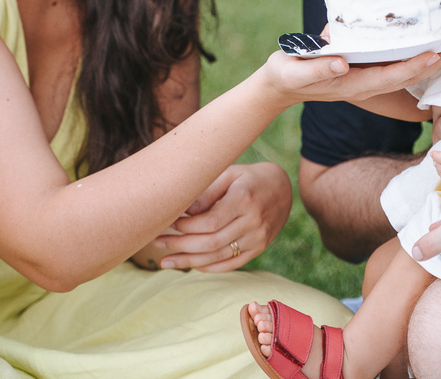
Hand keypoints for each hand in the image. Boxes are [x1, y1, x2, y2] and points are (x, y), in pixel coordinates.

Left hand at [146, 163, 292, 271]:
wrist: (282, 187)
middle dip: (180, 246)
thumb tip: (183, 212)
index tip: (167, 223)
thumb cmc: (247, 177)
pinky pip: (231, 264)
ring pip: (218, 257)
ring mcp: (258, 238)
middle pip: (211, 242)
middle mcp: (254, 221)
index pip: (210, 222)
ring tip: (166, 261)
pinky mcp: (259, 248)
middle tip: (158, 243)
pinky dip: (208, 267)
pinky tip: (190, 265)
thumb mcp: (229, 173)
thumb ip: (206, 192)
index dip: (186, 227)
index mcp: (244, 199)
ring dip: (189, 262)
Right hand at [260, 46, 440, 107]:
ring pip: (406, 72)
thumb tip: (342, 64)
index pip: (391, 76)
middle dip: (435, 64)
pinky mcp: (365, 71)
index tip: (435, 53)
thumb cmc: (287, 75)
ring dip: (432, 62)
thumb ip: (318, 68)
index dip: (415, 66)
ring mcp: (367, 79)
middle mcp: (366, 84)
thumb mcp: (296, 71)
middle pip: (408, 76)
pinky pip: (396, 66)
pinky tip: (429, 46)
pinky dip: (415, 57)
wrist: (281, 85)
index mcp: (354, 84)